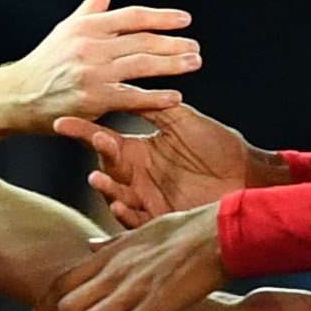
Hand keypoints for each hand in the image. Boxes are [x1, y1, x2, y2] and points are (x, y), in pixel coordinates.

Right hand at [17, 0, 200, 132]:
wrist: (17, 96)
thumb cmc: (45, 63)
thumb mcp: (66, 29)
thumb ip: (91, 7)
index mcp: (87, 26)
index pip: (132, 16)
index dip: (161, 17)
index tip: (184, 20)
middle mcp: (90, 46)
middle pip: (142, 40)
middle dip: (173, 43)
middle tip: (195, 47)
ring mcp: (92, 73)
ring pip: (141, 65)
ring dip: (172, 65)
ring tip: (193, 63)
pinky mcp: (92, 100)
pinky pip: (131, 97)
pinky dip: (155, 97)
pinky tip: (175, 97)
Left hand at [40, 203, 227, 310]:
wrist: (221, 233)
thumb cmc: (188, 229)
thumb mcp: (142, 230)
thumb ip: (114, 242)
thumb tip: (90, 245)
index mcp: (110, 254)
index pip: (62, 282)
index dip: (43, 305)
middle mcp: (113, 272)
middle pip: (66, 308)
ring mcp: (131, 290)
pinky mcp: (152, 307)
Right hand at [56, 97, 273, 226]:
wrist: (247, 174)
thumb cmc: (218, 144)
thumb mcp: (182, 120)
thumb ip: (153, 107)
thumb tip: (123, 88)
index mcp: (140, 152)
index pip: (105, 142)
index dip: (84, 132)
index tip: (64, 122)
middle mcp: (139, 177)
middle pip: (107, 171)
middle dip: (97, 159)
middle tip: (95, 144)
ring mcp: (148, 200)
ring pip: (117, 198)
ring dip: (106, 189)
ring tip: (98, 180)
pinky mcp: (162, 221)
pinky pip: (137, 222)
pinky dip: (126, 216)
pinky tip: (120, 205)